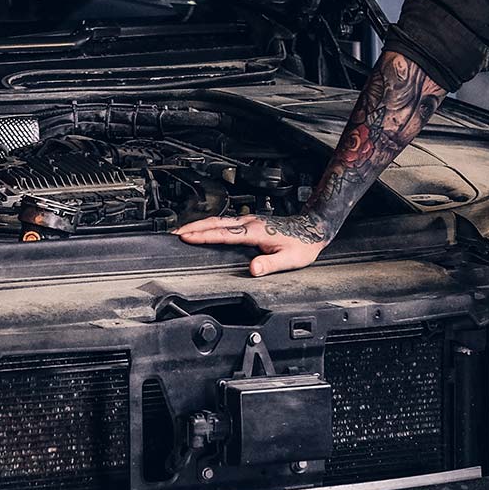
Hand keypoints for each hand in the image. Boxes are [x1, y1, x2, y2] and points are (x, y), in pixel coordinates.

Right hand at [174, 214, 333, 276]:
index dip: (204, 236)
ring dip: (199, 225)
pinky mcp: (250, 221)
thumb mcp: (290, 259)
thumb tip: (252, 269)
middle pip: (216, 223)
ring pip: (219, 220)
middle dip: (194, 227)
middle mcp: (250, 222)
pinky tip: (203, 229)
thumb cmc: (303, 244)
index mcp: (256, 231)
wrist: (313, 227)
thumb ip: (270, 265)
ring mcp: (249, 220)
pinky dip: (209, 225)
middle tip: (175, 233)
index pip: (225, 234)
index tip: (186, 237)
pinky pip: (225, 221)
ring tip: (181, 231)